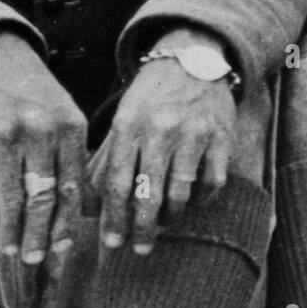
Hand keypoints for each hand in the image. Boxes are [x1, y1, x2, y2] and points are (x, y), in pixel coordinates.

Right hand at [0, 31, 85, 264]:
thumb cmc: (35, 96)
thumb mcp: (65, 116)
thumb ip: (75, 158)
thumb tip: (89, 212)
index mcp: (70, 126)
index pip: (73, 187)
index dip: (67, 223)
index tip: (61, 248)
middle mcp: (39, 129)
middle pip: (43, 197)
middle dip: (40, 235)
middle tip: (36, 259)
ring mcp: (3, 132)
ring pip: (10, 196)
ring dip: (12, 230)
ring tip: (13, 249)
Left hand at [88, 29, 238, 253]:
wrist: (193, 58)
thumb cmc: (151, 96)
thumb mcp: (123, 118)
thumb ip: (106, 159)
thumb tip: (85, 206)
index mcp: (129, 125)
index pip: (117, 182)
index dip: (113, 218)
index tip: (110, 243)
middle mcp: (161, 129)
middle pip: (148, 194)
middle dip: (141, 229)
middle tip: (138, 249)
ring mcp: (194, 134)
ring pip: (180, 194)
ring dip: (170, 218)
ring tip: (162, 226)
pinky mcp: (221, 138)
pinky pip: (212, 183)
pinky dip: (202, 200)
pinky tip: (192, 204)